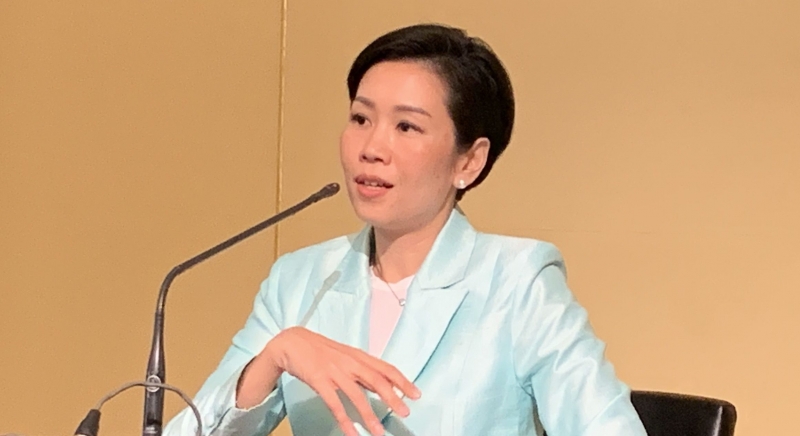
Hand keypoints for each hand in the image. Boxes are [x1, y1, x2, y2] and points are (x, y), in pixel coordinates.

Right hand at [260, 326, 419, 435]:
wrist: (292, 342)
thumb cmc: (321, 351)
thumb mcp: (346, 357)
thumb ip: (363, 371)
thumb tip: (383, 386)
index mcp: (358, 356)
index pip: (386, 368)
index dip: (402, 381)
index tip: (416, 394)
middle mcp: (350, 362)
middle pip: (376, 380)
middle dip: (393, 397)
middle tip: (405, 412)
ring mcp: (334, 371)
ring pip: (356, 395)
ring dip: (369, 415)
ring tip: (379, 432)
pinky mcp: (319, 380)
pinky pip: (334, 404)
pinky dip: (344, 420)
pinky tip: (351, 433)